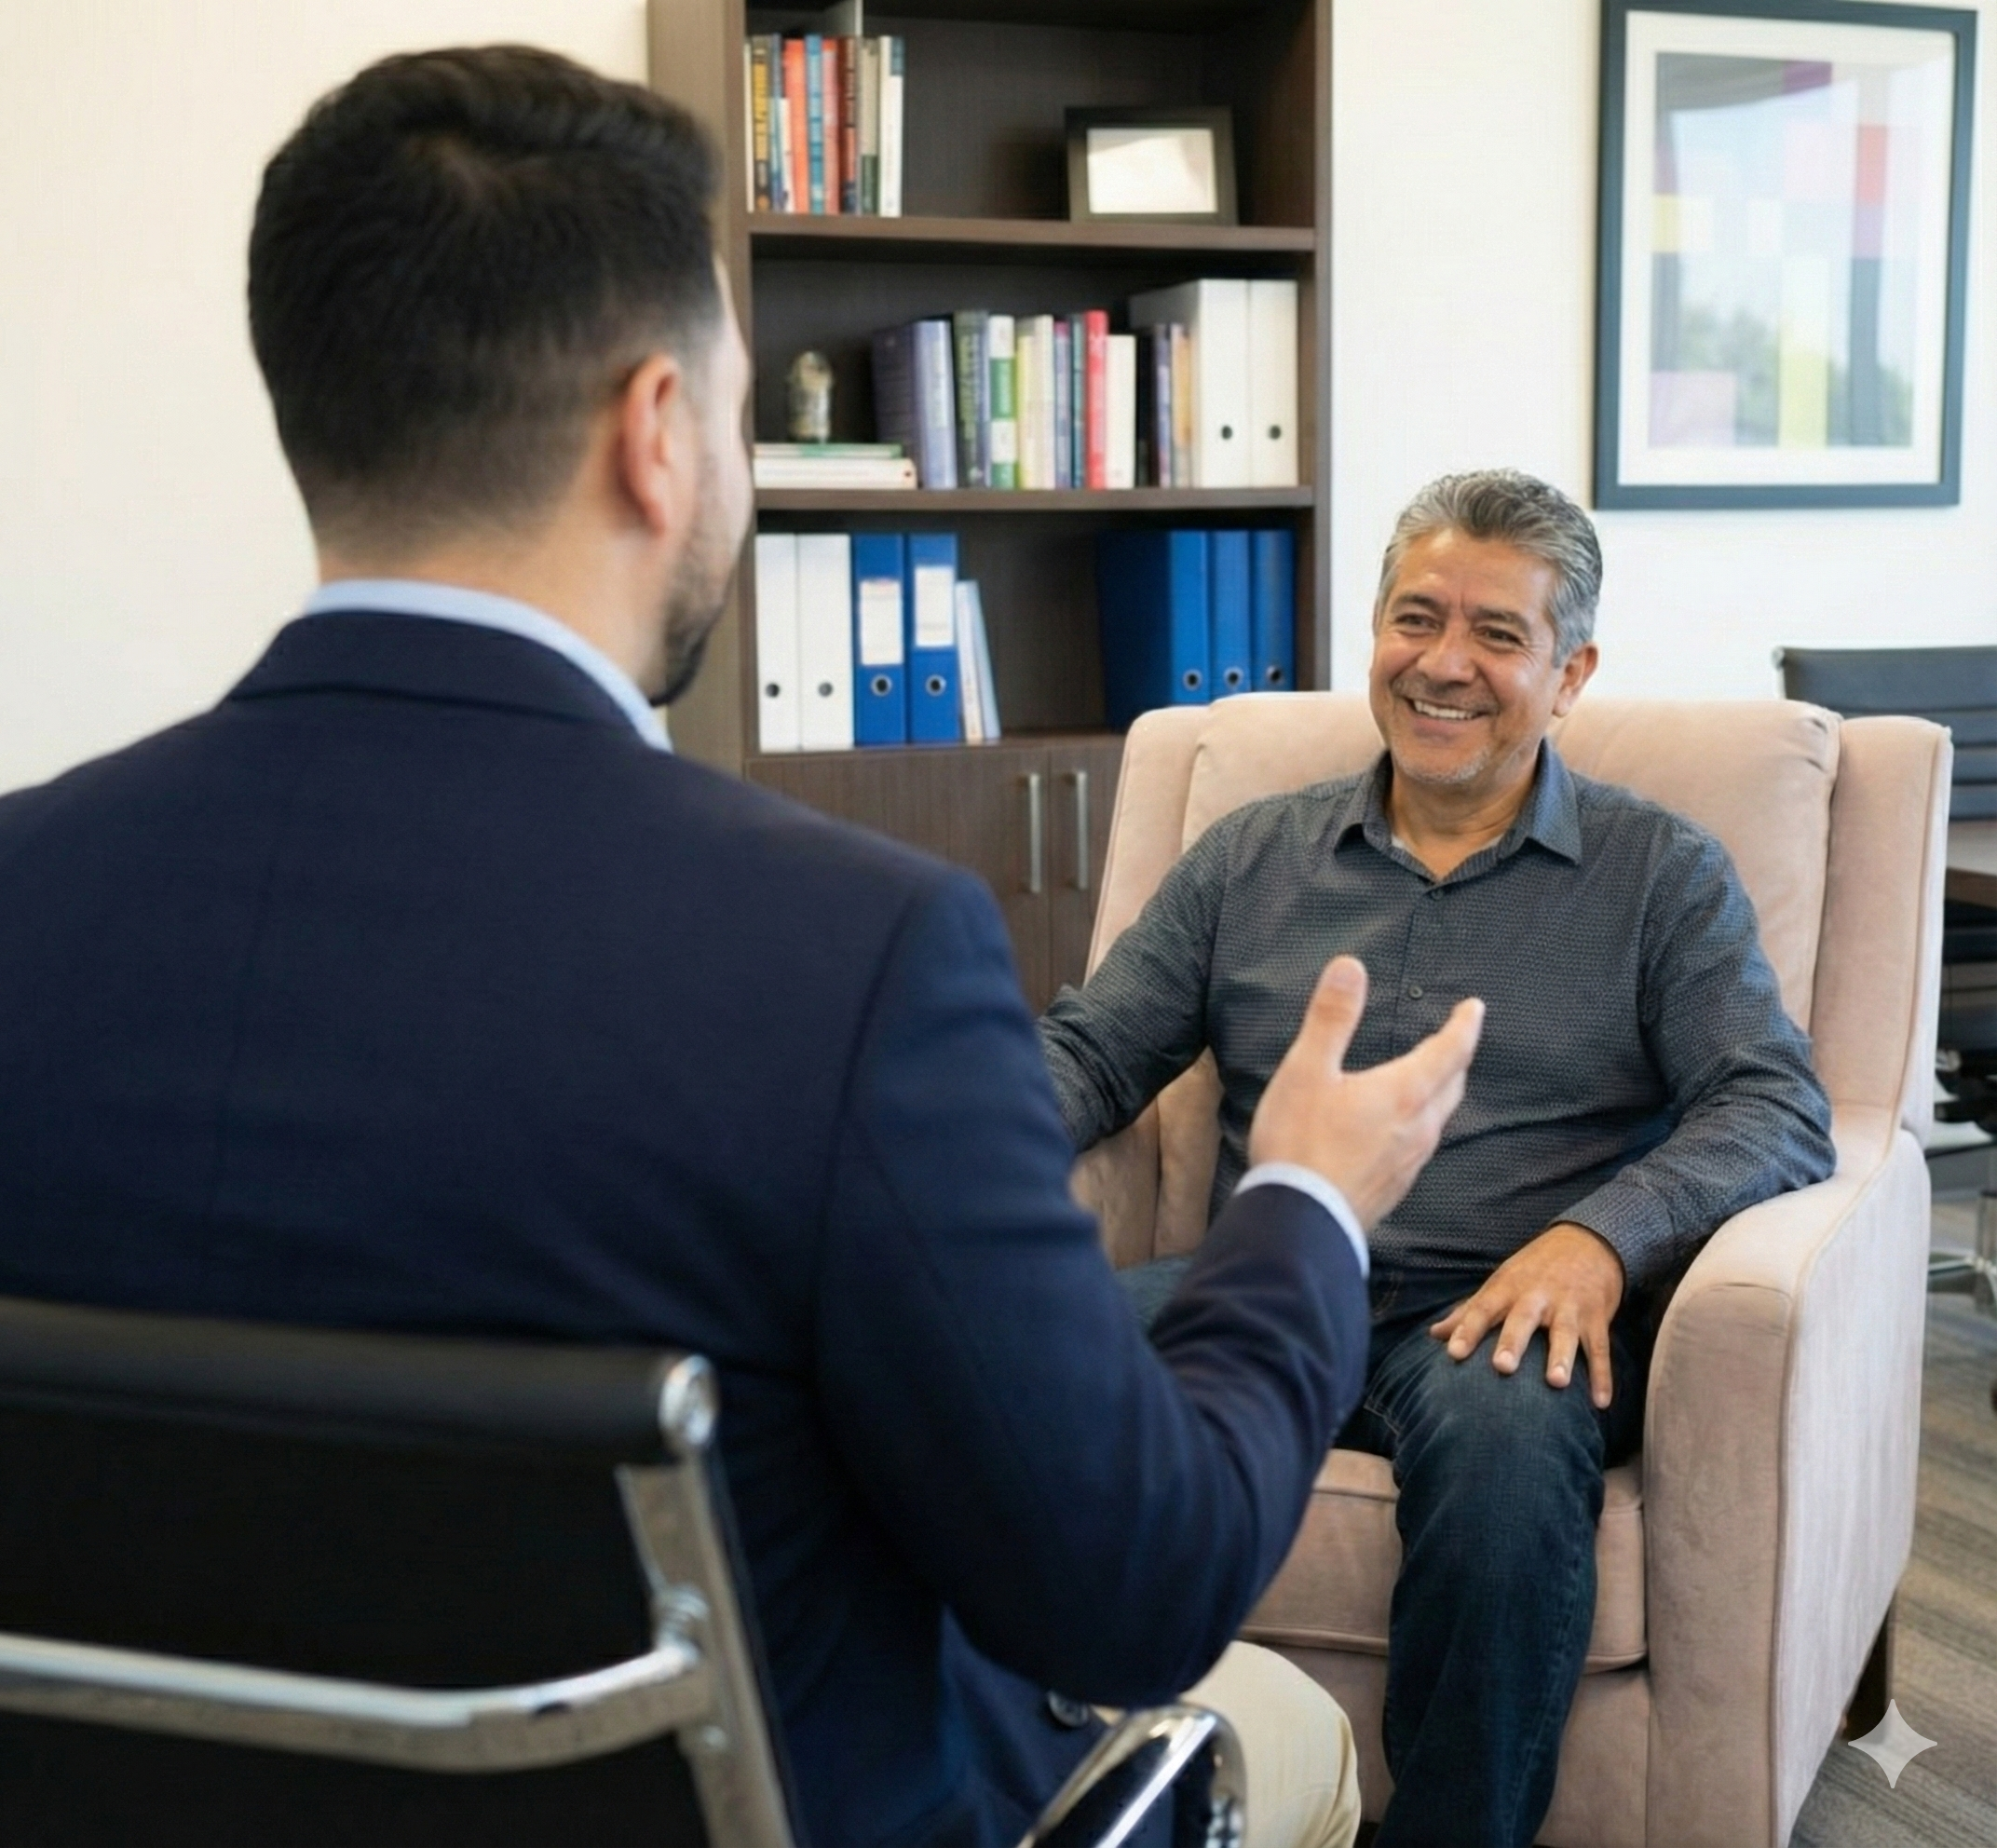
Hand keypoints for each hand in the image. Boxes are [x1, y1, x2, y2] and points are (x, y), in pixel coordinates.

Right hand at [1248, 956, 1483, 1230]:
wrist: (1300, 1222)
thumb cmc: (1299, 1143)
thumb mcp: (1306, 1071)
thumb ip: (1331, 1018)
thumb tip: (1351, 966)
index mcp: (1404, 1092)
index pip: (1450, 1051)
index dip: (1465, 1026)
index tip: (1475, 1008)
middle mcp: (1419, 1127)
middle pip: (1452, 1086)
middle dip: (1456, 1059)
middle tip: (1454, 1040)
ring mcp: (1410, 1162)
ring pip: (1438, 1118)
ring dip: (1440, 1093)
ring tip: (1430, 1080)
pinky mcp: (1395, 1188)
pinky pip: (1420, 1146)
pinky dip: (1420, 1124)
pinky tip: (1399, 1130)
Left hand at [1429, 1223, 1625, 1406]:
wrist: (1588, 1241)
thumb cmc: (1535, 1268)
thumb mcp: (1502, 1281)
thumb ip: (1470, 1310)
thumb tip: (1434, 1334)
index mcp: (1509, 1287)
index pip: (1484, 1308)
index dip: (1468, 1329)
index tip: (1453, 1353)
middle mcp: (1539, 1296)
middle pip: (1523, 1319)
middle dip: (1513, 1342)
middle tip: (1502, 1367)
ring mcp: (1570, 1306)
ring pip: (1566, 1333)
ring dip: (1562, 1357)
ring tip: (1557, 1383)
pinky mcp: (1597, 1317)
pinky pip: (1601, 1348)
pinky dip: (1603, 1375)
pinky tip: (1601, 1403)